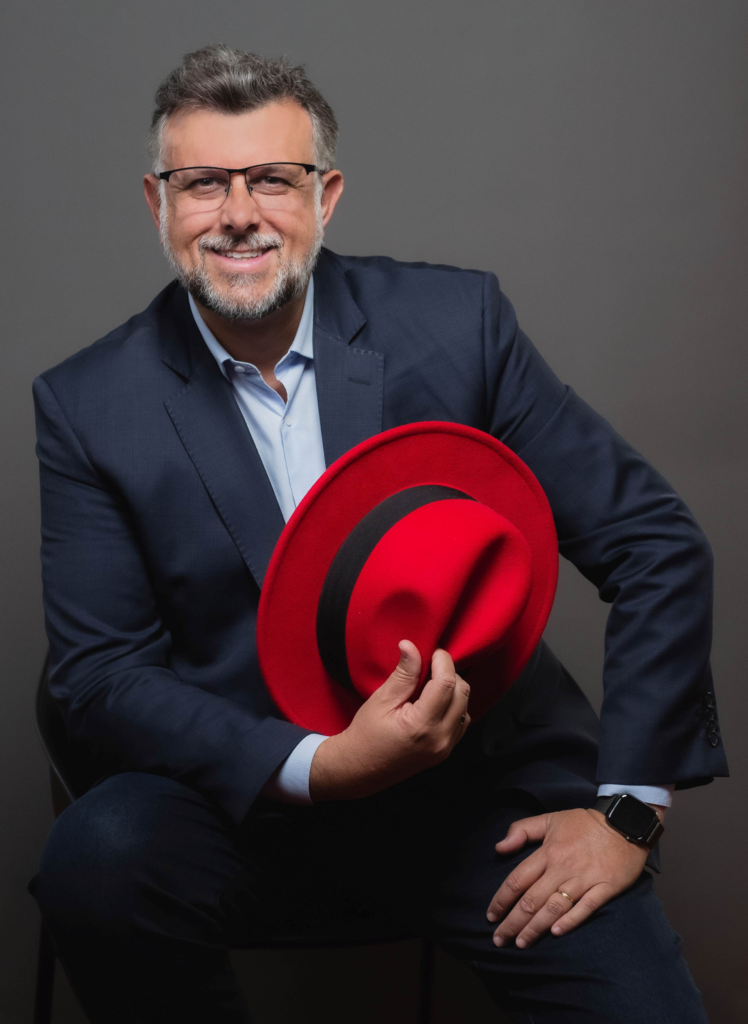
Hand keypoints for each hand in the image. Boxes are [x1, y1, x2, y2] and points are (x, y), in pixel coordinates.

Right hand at [309, 641, 469, 800]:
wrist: (360, 769)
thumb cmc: (366, 734)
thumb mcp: (381, 700)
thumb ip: (403, 674)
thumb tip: (411, 645)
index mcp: (422, 725)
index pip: (446, 683)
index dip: (442, 661)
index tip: (432, 651)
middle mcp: (440, 739)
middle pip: (462, 693)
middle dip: (449, 673)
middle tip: (430, 665)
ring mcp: (445, 748)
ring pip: (465, 706)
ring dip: (453, 690)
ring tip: (430, 684)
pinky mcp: (446, 752)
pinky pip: (462, 721)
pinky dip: (454, 706)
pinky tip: (434, 702)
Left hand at [485, 806, 664, 947]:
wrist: (624, 823)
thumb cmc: (584, 823)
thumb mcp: (550, 819)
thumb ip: (522, 830)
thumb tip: (499, 848)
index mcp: (547, 852)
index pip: (517, 880)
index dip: (501, 900)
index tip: (491, 916)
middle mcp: (562, 868)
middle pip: (532, 900)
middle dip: (513, 922)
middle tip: (499, 940)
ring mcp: (584, 879)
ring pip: (554, 907)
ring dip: (535, 928)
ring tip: (521, 943)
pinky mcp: (605, 888)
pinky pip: (586, 908)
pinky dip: (570, 921)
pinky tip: (556, 933)